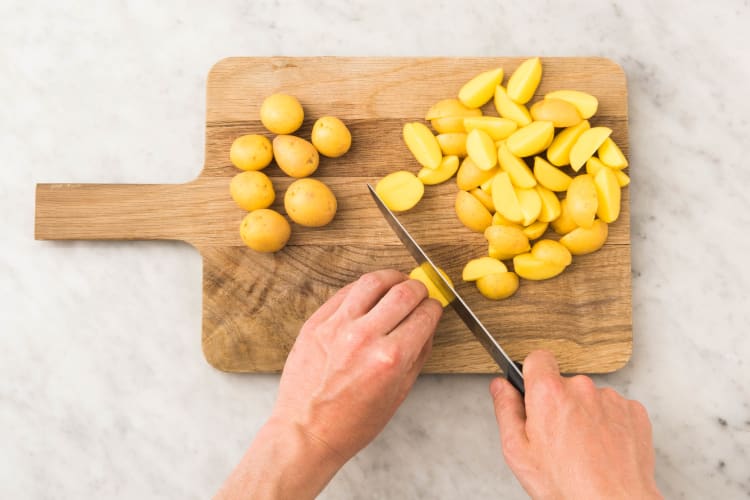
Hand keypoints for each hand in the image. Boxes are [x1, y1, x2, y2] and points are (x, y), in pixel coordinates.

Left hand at [273, 269, 441, 460]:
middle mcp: (364, 337)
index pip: (424, 315)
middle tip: (420, 291)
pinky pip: (345, 292)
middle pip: (403, 291)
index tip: (434, 306)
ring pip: (372, 281)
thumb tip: (427, 323)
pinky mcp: (316, 322)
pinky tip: (370, 293)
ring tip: (397, 282)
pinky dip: (363, 288)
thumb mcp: (399, 393)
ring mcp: (337, 326)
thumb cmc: (352, 422)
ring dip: (392, 278)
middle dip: (419, 288)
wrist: (306, 431)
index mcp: (390, 359)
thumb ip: (417, 354)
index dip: (434, 307)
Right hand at [490, 350, 661, 498]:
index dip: (532, 374)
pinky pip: (614, 409)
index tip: (533, 391)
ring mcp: (611, 399)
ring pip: (589, 398)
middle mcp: (582, 388)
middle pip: (563, 383)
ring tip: (583, 449)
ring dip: (584, 415)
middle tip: (557, 438)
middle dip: (558, 403)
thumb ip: (505, 410)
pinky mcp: (634, 412)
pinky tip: (602, 449)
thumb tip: (500, 387)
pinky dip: (608, 424)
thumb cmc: (568, 484)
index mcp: (549, 393)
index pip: (538, 358)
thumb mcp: (518, 451)